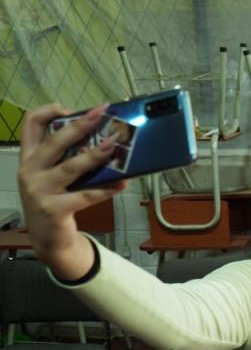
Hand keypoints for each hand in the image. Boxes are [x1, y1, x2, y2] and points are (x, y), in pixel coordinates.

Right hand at [17, 104, 126, 273]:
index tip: (71, 109)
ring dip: (95, 155)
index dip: (48, 111)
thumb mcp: (54, 177)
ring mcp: (39, 190)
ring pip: (71, 167)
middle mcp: (30, 171)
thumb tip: (102, 139)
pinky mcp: (54, 209)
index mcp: (29, 158)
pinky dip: (106, 189)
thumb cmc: (56, 201)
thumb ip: (68, 159)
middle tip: (102, 114)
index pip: (30, 124)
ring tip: (114, 145)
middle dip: (80, 125)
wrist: (48, 240)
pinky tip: (122, 183)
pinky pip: (85, 195)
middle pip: (55, 141)